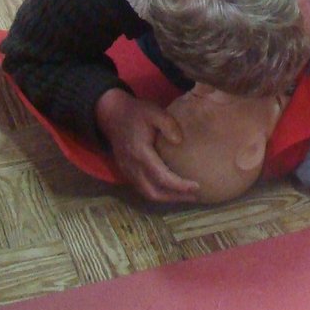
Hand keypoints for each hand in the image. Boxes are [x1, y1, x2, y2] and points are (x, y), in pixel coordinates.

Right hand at [94, 89, 199, 203]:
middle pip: (154, 192)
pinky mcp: (127, 172)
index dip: (179, 185)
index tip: (197, 186)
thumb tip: (179, 141)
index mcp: (140, 153)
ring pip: (147, 193)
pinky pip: (143, 189)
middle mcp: (133, 167)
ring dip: (167, 197)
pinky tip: (170, 189)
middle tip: (195, 196)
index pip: (161, 177)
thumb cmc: (136, 112)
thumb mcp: (154, 111)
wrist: (112, 114)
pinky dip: (158, 193)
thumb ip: (168, 124)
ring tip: (186, 196)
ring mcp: (128, 171)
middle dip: (175, 197)